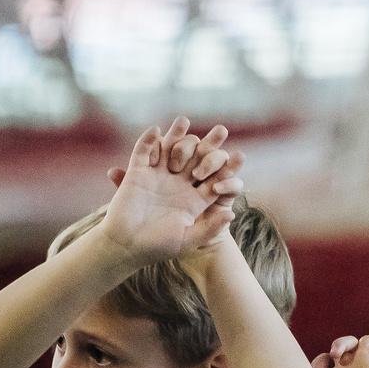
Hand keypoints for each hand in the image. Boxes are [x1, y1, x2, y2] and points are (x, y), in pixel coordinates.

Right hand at [97, 117, 242, 262]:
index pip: (214, 178)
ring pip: (170, 150)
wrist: (127, 246)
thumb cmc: (159, 246)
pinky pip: (143, 153)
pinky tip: (156, 130)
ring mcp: (157, 177)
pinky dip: (148, 140)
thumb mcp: (189, 239)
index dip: (227, 167)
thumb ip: (211, 228)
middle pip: (197, 159)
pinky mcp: (137, 174)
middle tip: (222, 130)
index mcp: (194, 199)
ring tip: (186, 121)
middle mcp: (178, 184)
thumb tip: (231, 212)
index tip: (241, 155)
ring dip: (177, 136)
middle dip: (209, 145)